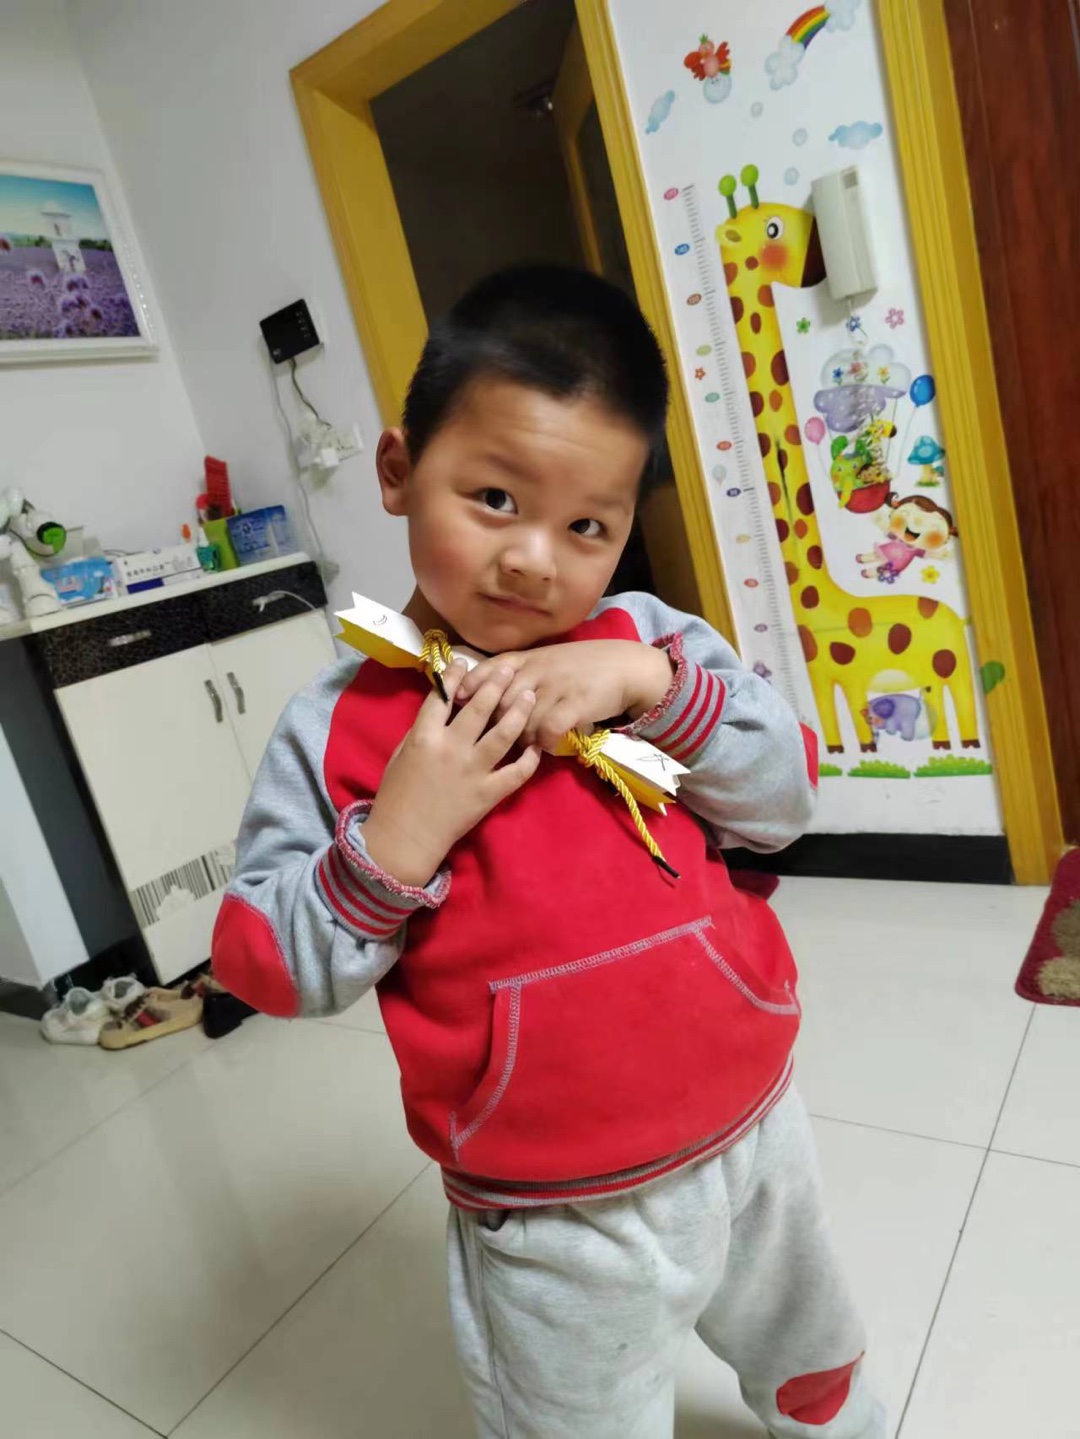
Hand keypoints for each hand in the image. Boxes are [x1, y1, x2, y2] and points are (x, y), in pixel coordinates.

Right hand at [362, 661, 540, 886]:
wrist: (405, 837)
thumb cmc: (396, 795)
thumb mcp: (400, 754)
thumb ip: (422, 730)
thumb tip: (442, 707)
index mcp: (424, 737)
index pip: (442, 696)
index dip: (455, 675)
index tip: (466, 662)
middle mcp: (451, 748)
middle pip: (479, 707)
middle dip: (496, 683)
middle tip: (509, 669)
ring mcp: (472, 770)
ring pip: (503, 733)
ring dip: (518, 711)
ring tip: (529, 694)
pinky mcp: (488, 793)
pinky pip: (516, 772)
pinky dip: (529, 759)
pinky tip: (536, 746)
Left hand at [457, 641, 673, 753]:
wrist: (623, 666)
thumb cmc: (580, 666)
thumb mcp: (544, 661)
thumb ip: (515, 674)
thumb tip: (479, 694)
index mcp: (526, 659)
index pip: (487, 671)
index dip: (469, 688)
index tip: (458, 705)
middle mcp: (536, 670)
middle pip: (498, 701)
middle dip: (492, 724)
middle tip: (490, 739)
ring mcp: (555, 686)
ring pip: (521, 720)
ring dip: (520, 738)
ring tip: (522, 746)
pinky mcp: (574, 703)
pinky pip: (548, 729)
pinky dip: (544, 743)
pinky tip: (547, 746)